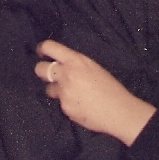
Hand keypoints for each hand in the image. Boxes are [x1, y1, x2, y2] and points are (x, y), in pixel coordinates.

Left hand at [35, 39, 155, 145]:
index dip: (42, 49)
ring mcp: (63, 92)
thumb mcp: (94, 68)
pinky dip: (68, 104)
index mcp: (76, 61)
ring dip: (57, 90)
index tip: (41, 52)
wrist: (118, 111)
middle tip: (50, 75)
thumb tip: (64, 66)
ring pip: (49, 89)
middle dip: (42, 71)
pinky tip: (81, 106)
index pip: (49, 47)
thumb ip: (76, 65)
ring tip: (73, 94)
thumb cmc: (112, 88)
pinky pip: (61, 104)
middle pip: (40, 69)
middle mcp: (66, 74)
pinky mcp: (64, 108)